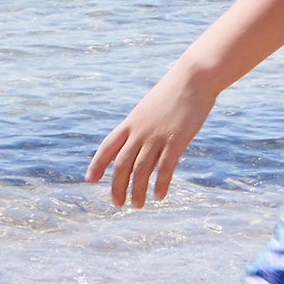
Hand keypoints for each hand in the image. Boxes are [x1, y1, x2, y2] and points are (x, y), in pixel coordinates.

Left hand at [86, 61, 219, 208]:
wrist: (193, 78)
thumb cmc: (174, 93)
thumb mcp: (150, 109)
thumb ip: (142, 126)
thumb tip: (139, 143)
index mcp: (131, 122)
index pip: (107, 147)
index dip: (97, 164)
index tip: (90, 180)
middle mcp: (140, 131)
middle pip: (122, 164)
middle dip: (117, 186)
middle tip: (117, 204)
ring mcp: (157, 136)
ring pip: (141, 170)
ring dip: (137, 191)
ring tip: (138, 205)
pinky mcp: (176, 140)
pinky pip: (165, 168)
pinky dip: (160, 184)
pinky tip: (159, 196)